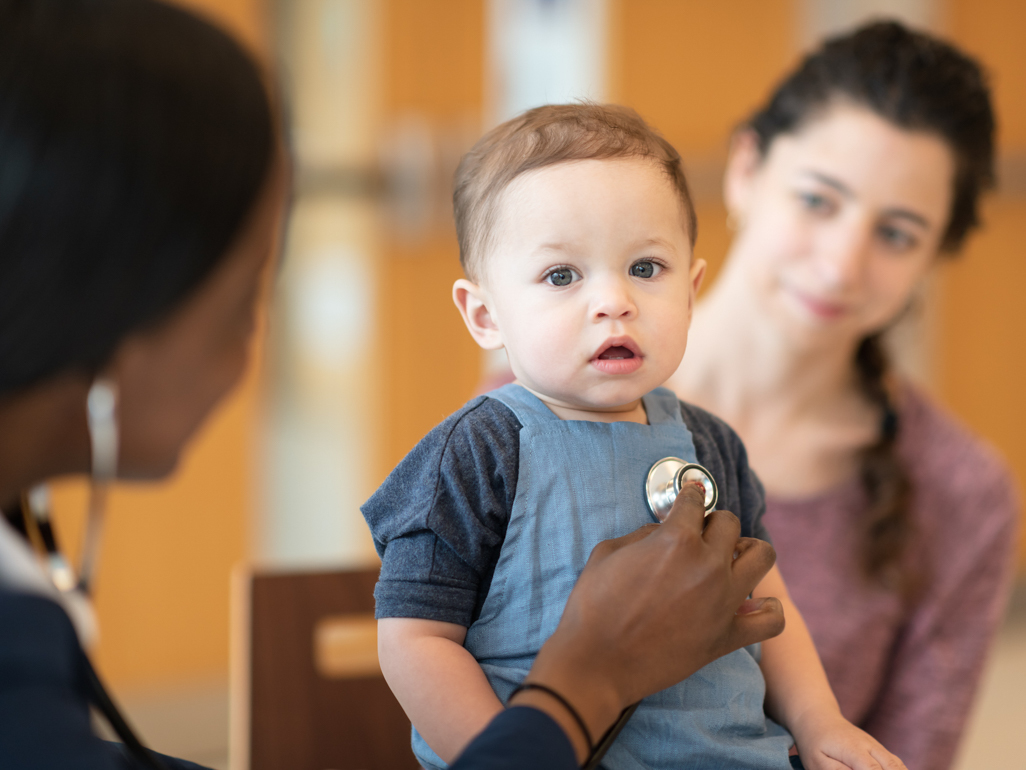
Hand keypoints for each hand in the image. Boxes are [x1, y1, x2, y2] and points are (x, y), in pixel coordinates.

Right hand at [516, 483, 784, 758]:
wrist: (596, 662)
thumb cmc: (593, 606)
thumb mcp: (608, 553)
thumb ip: (642, 535)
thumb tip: (662, 532)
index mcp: (676, 539)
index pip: (694, 502)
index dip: (690, 495)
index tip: (691, 494)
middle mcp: (707, 565)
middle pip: (730, 524)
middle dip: (713, 522)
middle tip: (701, 532)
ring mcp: (723, 602)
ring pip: (762, 557)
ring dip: (748, 549)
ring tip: (732, 557)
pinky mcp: (728, 637)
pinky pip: (771, 620)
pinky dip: (769, 608)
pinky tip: (754, 603)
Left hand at [791, 709, 906, 769]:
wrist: (820, 718)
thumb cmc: (815, 743)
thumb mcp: (817, 760)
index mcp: (853, 749)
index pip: (872, 769)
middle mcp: (870, 746)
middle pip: (892, 766)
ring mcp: (877, 746)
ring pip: (897, 765)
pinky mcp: (879, 750)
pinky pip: (896, 763)